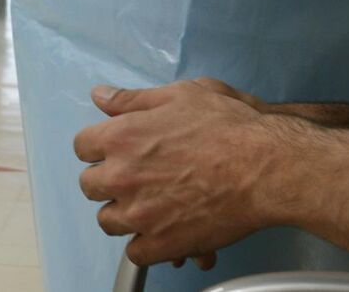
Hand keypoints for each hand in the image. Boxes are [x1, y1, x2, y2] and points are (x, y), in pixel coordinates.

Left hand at [74, 79, 292, 266]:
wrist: (266, 166)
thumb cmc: (229, 126)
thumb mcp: (180, 95)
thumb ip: (133, 99)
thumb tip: (100, 96)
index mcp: (121, 136)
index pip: (82, 146)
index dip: (100, 147)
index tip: (116, 150)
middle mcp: (122, 176)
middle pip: (89, 186)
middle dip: (109, 180)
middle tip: (137, 177)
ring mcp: (140, 213)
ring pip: (108, 221)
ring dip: (124, 213)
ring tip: (151, 204)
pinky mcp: (161, 243)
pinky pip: (135, 252)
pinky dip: (147, 244)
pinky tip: (165, 228)